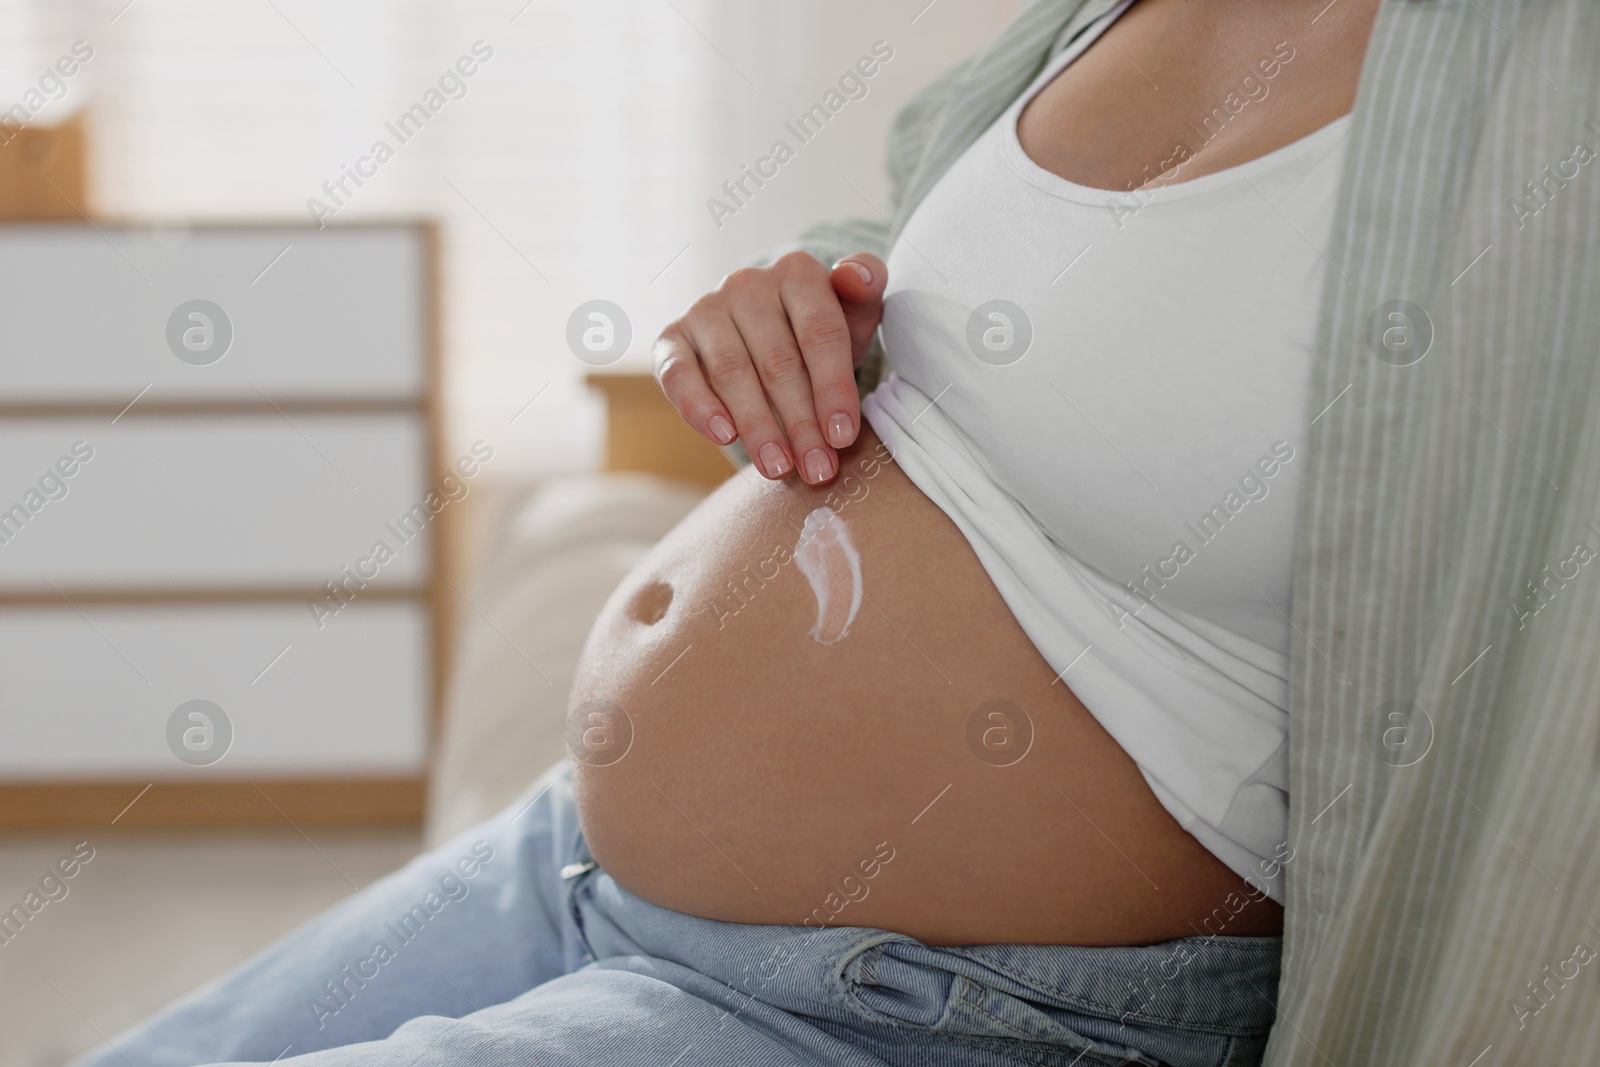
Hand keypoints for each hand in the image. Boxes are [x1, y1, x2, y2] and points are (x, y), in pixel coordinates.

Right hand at [652, 250, 886, 484]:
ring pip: (732, 373)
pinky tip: (724, 437)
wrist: (766, 332)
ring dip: (758, 427)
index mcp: (797, 273)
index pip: (820, 333)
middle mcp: (747, 284)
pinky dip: (700, 407)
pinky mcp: (672, 338)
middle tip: (817, 468)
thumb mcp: (854, 314)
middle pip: (778, 361)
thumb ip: (866, 290)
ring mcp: (706, 308)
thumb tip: (857, 275)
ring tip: (779, 467)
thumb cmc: (817, 333)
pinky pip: (680, 375)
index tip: (843, 437)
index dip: (834, 389)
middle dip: (800, 422)